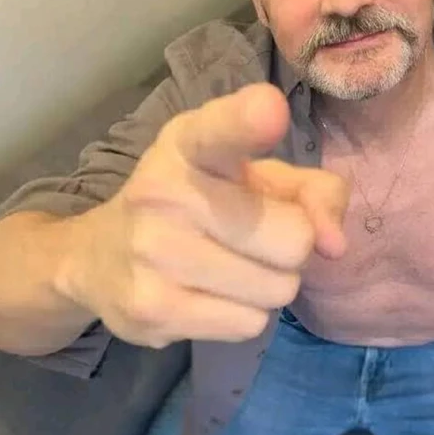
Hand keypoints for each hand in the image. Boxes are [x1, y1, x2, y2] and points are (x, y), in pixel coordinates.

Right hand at [59, 83, 349, 348]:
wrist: (99, 257)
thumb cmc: (202, 204)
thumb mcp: (257, 178)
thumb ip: (313, 193)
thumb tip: (335, 245)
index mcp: (191, 144)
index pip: (220, 130)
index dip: (247, 120)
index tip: (268, 109)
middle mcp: (164, 191)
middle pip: (293, 239)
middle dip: (290, 247)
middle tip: (254, 240)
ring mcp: (152, 252)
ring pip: (276, 289)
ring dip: (269, 285)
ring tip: (231, 267)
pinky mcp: (150, 309)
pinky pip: (249, 324)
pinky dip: (244, 316)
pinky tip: (209, 296)